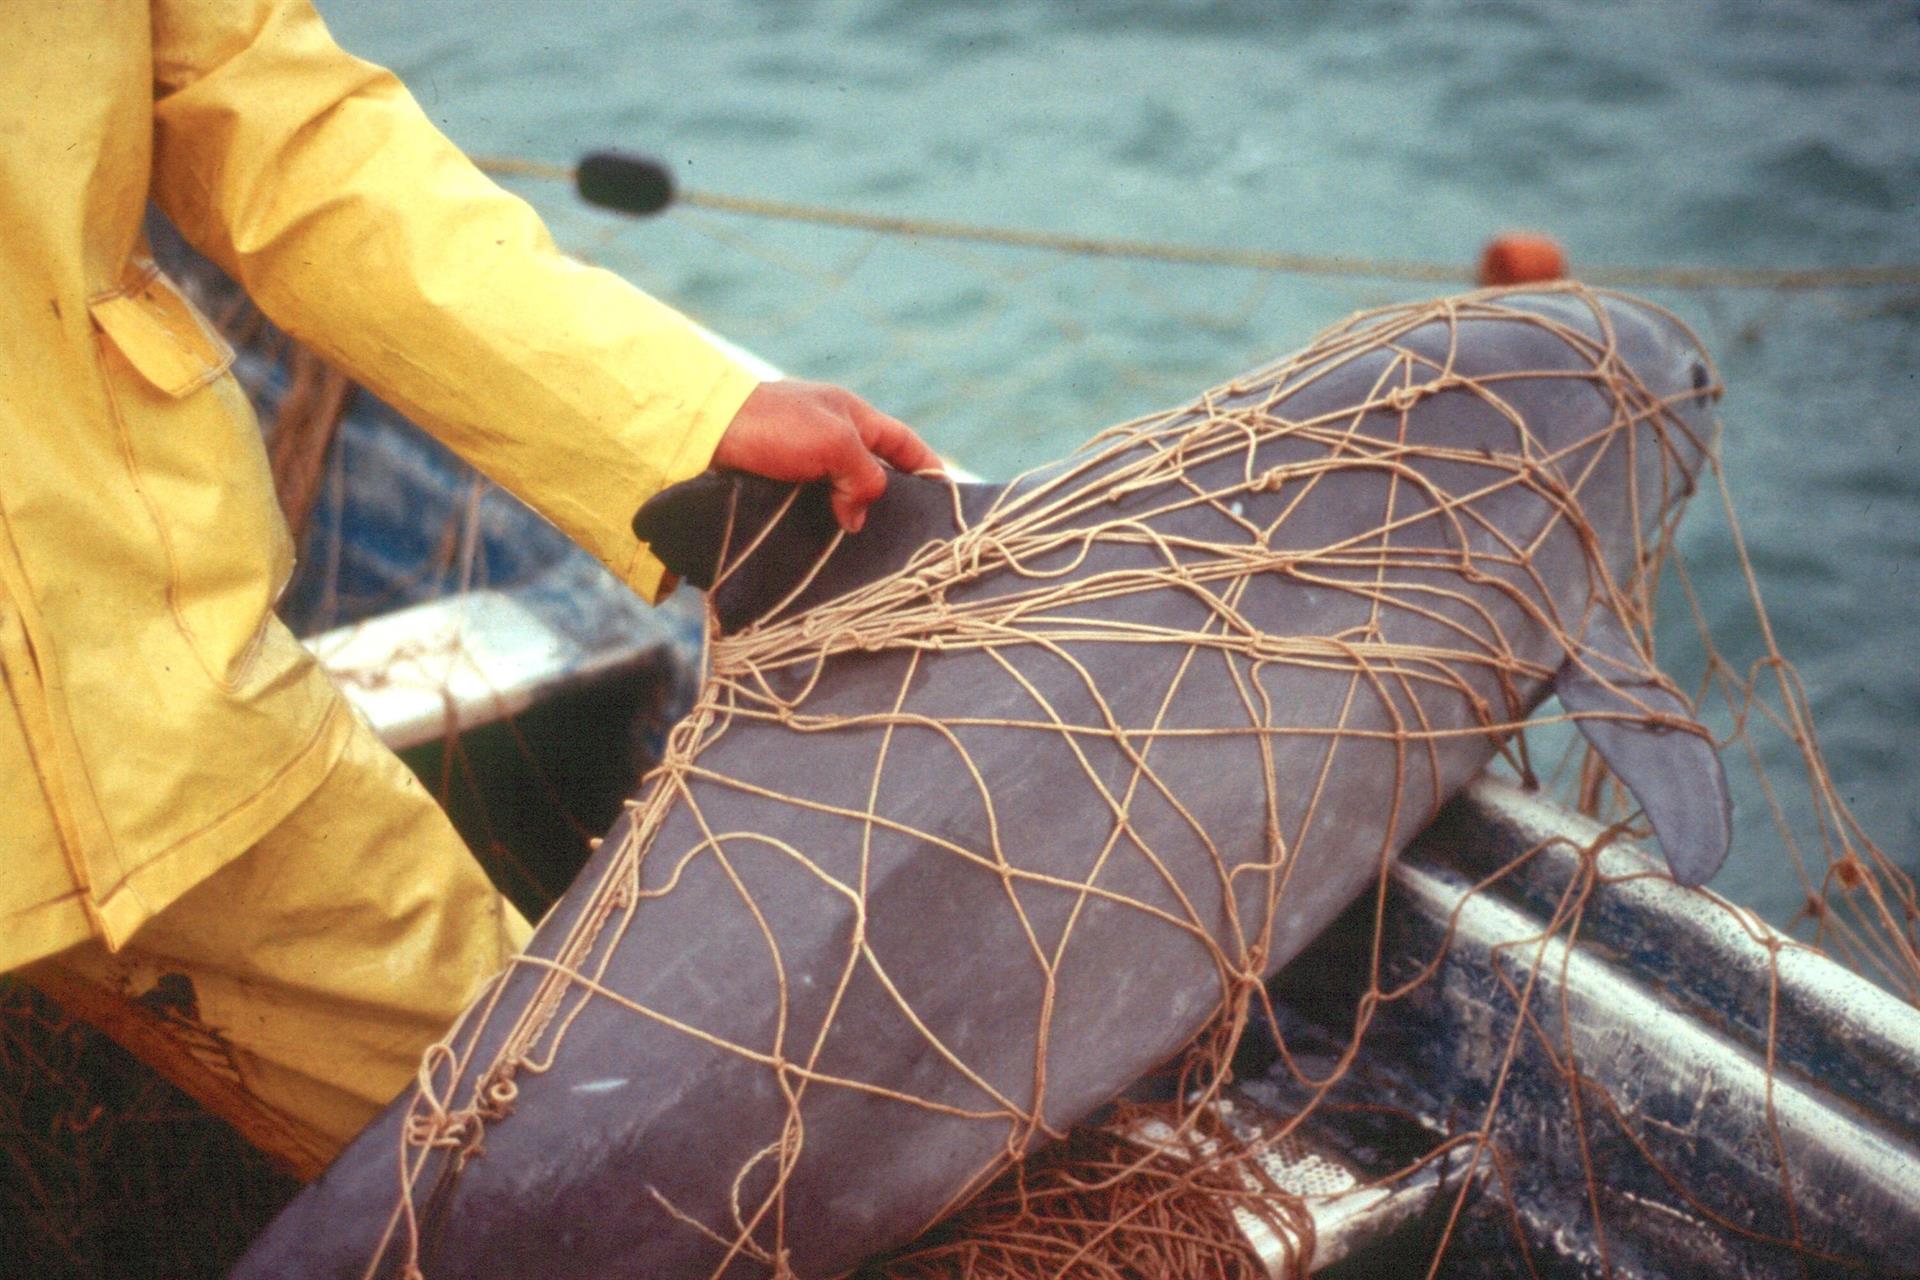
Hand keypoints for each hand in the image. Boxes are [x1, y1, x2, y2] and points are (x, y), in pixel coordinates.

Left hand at [711, 380, 941, 532]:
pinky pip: (809, 509)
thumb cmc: (774, 425)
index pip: (903, 443)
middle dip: (887, 503)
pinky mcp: (774, 484)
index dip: (928, 468)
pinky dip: (819, 526)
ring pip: (840, 496)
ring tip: (862, 555)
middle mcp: (828, 436)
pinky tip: (824, 549)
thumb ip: (864, 476)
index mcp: (851, 415)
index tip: (946, 499)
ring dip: (850, 521)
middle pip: (873, 473)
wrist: (703, 431)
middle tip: (902, 540)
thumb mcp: (835, 443)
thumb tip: (859, 517)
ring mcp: (800, 461)